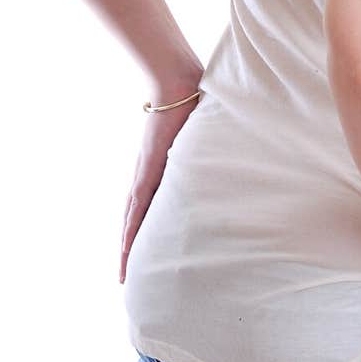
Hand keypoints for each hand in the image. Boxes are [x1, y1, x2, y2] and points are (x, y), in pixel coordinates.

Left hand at [118, 89, 200, 283]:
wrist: (179, 84)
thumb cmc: (195, 103)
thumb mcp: (204, 137)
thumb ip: (211, 149)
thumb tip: (236, 154)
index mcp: (161, 170)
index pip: (150, 207)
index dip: (145, 231)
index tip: (145, 254)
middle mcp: (148, 176)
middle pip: (136, 220)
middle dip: (132, 248)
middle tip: (129, 278)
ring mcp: (145, 175)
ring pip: (132, 221)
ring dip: (127, 248)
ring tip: (124, 275)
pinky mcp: (147, 172)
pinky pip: (136, 210)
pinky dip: (130, 233)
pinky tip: (126, 251)